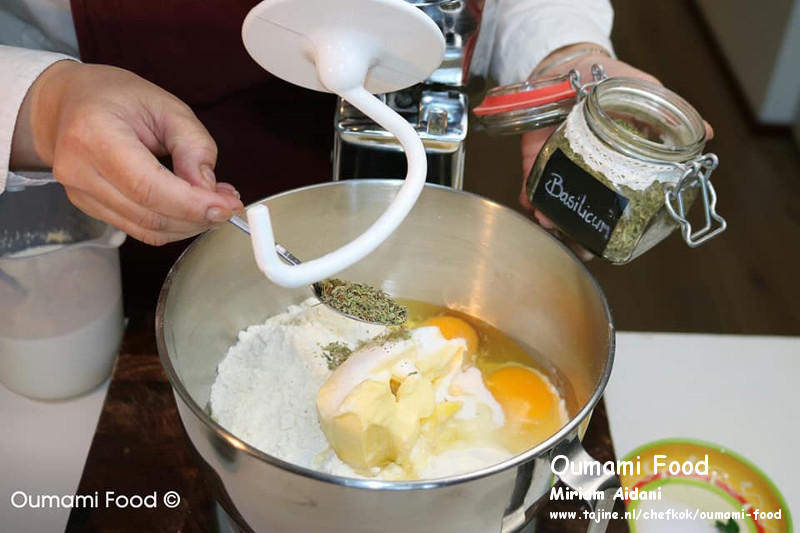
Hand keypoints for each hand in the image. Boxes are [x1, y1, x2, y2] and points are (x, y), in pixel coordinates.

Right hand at [11, 61, 242, 245]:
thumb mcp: (166, 106)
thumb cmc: (116, 98)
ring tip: (213, 203)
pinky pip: (138, 228)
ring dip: (188, 224)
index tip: (227, 206)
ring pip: (146, 229)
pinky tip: (190, 208)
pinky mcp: (89, 207)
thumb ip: (193, 145)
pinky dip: (171, 224)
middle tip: (229, 205)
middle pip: (149, 214)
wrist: (67, 104)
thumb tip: (208, 188)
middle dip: (197, 217)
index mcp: (95, 134)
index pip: (148, 186)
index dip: (192, 204)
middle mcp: (80, 169)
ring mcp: (80, 193)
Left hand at [519, 47, 664, 260]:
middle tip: (580, 247)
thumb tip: (707, 135)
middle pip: (585, 216)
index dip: (615, 230)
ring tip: (552, 226)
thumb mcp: (649, 96)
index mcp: (619, 167)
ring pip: (557, 207)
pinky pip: (531, 184)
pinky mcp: (536, 158)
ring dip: (553, 221)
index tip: (612, 245)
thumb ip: (673, 117)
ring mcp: (562, 168)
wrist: (573, 64)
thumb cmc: (614, 80)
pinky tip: (531, 206)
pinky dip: (529, 198)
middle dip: (580, 237)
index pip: (618, 207)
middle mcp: (590, 173)